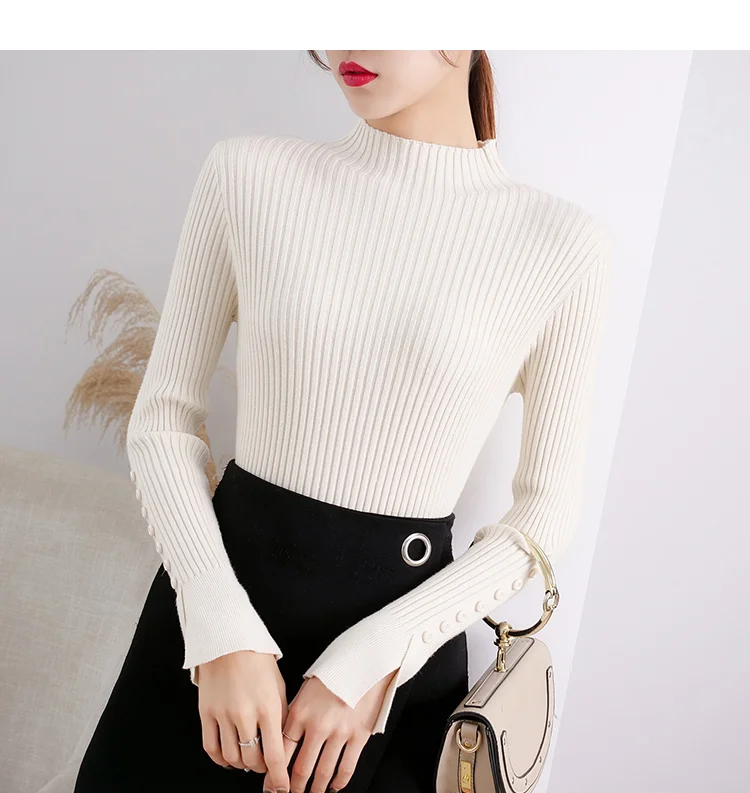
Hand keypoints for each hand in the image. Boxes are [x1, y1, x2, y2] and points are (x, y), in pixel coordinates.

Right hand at [196, 650, 289, 789]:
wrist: (230, 642)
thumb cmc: (259, 662)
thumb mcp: (279, 688)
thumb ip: (281, 717)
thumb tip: (282, 746)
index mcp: (268, 707)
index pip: (275, 755)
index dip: (279, 777)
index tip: (282, 788)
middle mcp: (245, 714)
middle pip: (252, 760)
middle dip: (260, 768)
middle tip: (264, 765)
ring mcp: (223, 715)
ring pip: (231, 758)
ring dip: (241, 764)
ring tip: (248, 758)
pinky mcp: (206, 713)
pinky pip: (211, 748)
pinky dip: (221, 759)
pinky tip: (228, 757)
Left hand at [263, 669, 396, 792]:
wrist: (364, 660)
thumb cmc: (333, 672)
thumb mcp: (306, 689)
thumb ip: (295, 714)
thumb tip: (284, 739)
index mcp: (300, 712)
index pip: (282, 752)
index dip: (274, 774)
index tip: (271, 786)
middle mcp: (318, 725)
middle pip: (301, 768)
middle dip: (294, 787)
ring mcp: (339, 732)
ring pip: (323, 773)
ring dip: (315, 789)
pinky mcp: (359, 735)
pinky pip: (346, 767)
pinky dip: (339, 782)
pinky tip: (334, 787)